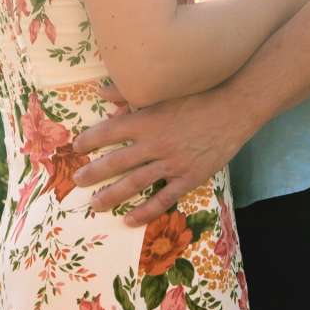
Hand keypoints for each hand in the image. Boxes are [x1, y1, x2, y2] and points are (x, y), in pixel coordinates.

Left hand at [70, 85, 256, 225]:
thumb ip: (128, 92)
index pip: (109, 132)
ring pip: (135, 183)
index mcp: (147, 120)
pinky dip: (146, 211)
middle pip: (117, 162)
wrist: (233, 110)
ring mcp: (172, 164)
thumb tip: (100, 91)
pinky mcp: (189, 178)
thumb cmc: (198, 95)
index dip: (90, 140)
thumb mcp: (163, 89)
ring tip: (95, 205)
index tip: (77, 147)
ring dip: (112, 195)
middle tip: (76, 181)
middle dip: (93, 173)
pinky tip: (130, 220)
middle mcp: (155, 144)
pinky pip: (163, 199)